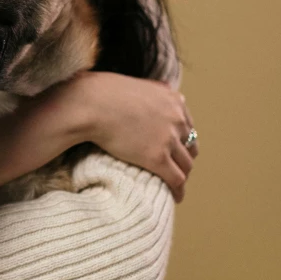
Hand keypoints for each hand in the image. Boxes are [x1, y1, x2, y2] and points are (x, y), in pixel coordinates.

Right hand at [62, 71, 197, 201]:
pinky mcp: (157, 157)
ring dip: (182, 175)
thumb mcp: (135, 83)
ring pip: (186, 164)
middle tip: (175, 167)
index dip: (182, 139)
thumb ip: (152, 88)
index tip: (175, 148)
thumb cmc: (102, 92)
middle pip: (190, 145)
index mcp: (173, 100)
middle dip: (184, 157)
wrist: (91, 104)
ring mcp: (168, 139)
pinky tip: (175, 196)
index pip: (187, 125)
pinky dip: (178, 190)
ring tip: (174, 184)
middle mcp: (176, 119)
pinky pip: (176, 179)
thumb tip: (159, 89)